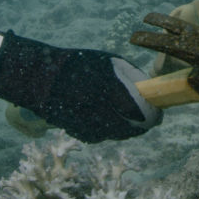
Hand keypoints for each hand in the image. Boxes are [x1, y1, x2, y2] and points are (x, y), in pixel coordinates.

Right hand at [0, 34, 161, 141]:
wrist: (41, 79)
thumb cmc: (78, 65)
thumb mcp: (108, 61)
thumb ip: (132, 76)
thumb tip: (149, 90)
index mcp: (112, 92)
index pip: (144, 114)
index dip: (154, 115)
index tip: (158, 112)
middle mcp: (102, 113)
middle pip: (135, 130)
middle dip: (143, 123)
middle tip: (147, 115)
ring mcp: (90, 126)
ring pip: (120, 135)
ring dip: (128, 128)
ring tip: (127, 114)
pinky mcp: (80, 134)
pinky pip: (103, 136)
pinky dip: (109, 130)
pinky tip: (105, 116)